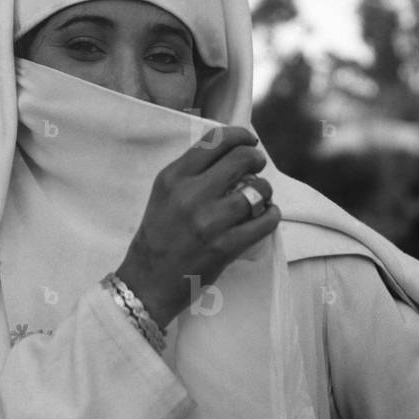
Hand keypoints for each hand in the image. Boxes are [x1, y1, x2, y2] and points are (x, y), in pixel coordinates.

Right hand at [115, 125, 280, 328]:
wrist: (148, 282)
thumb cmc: (158, 236)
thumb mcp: (164, 195)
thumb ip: (191, 173)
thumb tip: (231, 153)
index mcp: (173, 177)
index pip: (215, 141)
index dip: (240, 136)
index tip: (249, 142)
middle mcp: (190, 194)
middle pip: (241, 158)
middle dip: (256, 159)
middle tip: (257, 166)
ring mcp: (209, 221)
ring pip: (258, 189)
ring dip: (265, 191)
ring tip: (260, 198)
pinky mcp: (225, 246)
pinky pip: (265, 221)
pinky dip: (271, 215)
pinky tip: (265, 216)